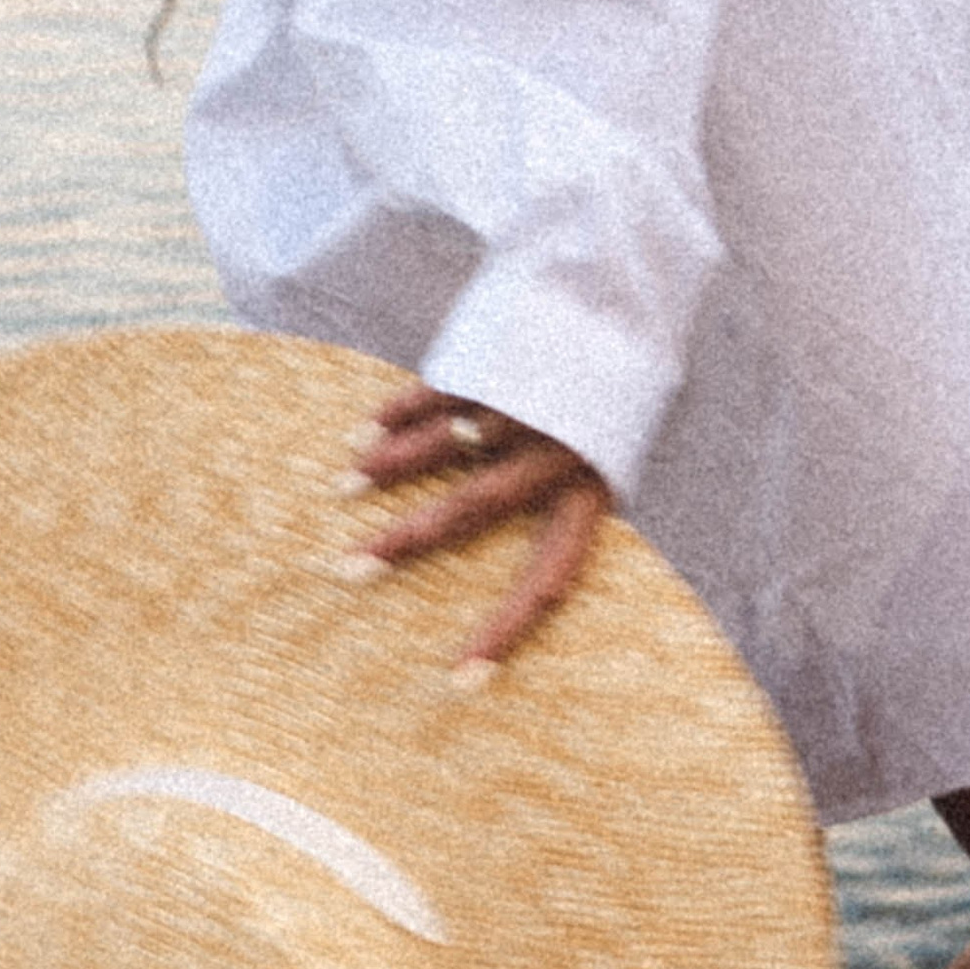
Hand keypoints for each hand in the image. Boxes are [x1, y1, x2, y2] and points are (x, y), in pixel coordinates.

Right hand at [339, 383, 611, 677]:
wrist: (625, 286)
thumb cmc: (605, 396)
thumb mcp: (604, 454)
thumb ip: (562, 502)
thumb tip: (518, 571)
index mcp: (590, 493)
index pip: (547, 581)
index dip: (505, 634)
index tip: (458, 681)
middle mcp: (556, 453)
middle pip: (470, 511)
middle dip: (404, 543)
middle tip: (347, 571)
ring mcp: (524, 402)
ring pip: (445, 445)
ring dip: (389, 467)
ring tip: (344, 487)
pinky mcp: (497, 354)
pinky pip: (437, 393)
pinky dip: (398, 415)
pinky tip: (364, 433)